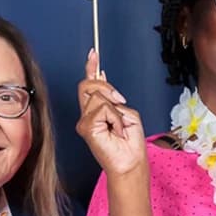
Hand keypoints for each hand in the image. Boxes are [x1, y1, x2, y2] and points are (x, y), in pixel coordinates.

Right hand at [75, 46, 147, 179]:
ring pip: (97, 96)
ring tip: (118, 126)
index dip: (91, 68)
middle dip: (106, 87)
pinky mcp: (86, 126)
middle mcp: (88, 114)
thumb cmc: (130, 144)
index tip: (93, 54)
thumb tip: (102, 81)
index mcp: (97, 110)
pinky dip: (114, 117)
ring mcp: (85, 121)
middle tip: (119, 100)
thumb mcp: (127, 113)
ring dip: (115, 109)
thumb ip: (113, 99)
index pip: (90, 85)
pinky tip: (116, 130)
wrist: (130, 161)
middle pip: (88, 84)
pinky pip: (103, 108)